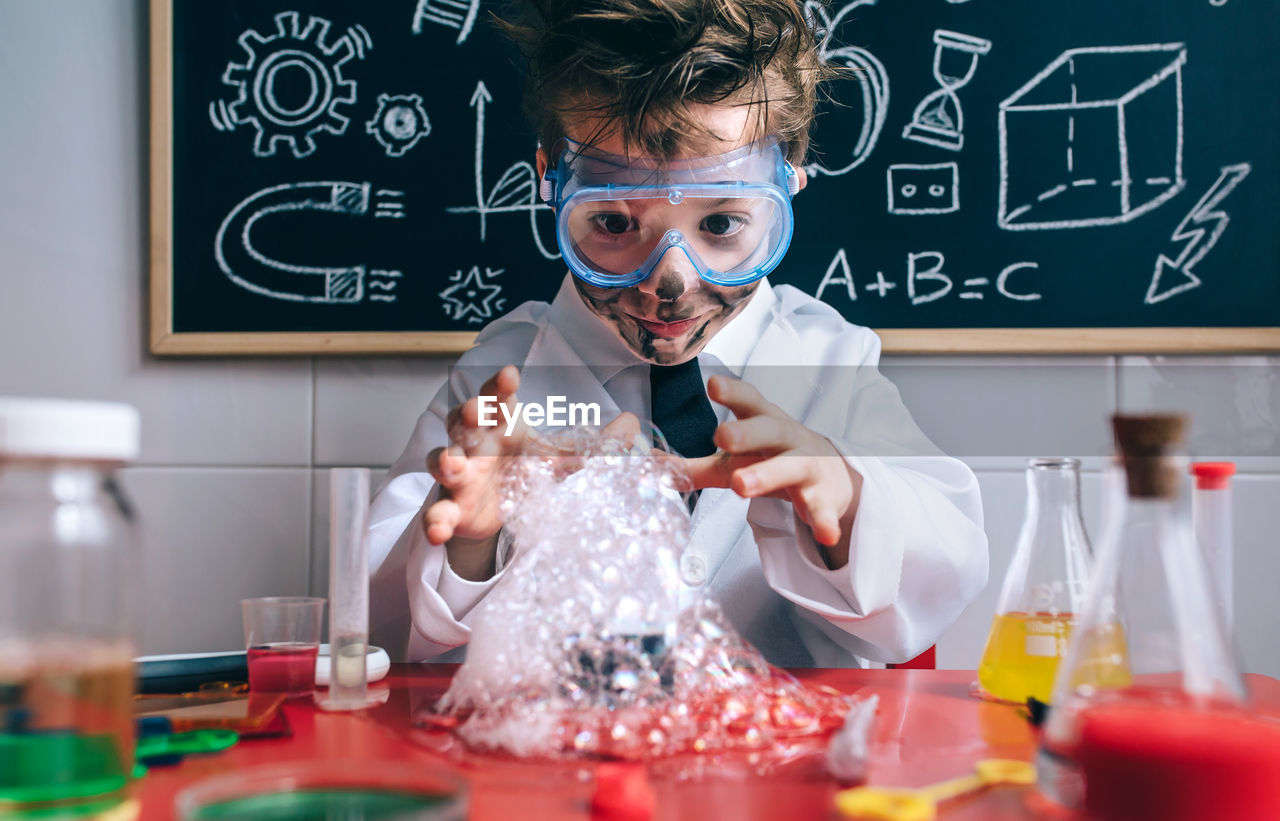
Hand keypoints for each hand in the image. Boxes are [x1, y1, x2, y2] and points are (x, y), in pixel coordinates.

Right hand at [424, 365, 641, 578]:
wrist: (497, 510)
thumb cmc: (525, 469)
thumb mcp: (562, 459)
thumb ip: (597, 447)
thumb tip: (634, 423)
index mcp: (502, 424)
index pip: (497, 397)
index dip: (500, 385)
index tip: (510, 374)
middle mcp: (475, 443)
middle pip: (462, 420)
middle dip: (466, 414)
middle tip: (474, 413)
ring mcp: (459, 475)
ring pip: (442, 460)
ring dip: (444, 461)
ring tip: (453, 466)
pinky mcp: (451, 508)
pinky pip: (437, 512)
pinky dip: (435, 521)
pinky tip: (437, 530)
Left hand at [681, 375, 862, 566]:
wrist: (831, 474)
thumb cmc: (772, 457)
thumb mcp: (735, 459)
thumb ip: (694, 465)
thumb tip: (649, 470)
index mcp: (763, 421)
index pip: (749, 400)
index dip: (732, 391)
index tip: (713, 383)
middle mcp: (787, 437)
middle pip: (768, 429)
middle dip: (745, 432)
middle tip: (720, 436)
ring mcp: (808, 465)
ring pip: (790, 466)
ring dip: (768, 474)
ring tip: (742, 487)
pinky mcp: (824, 496)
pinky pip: (823, 508)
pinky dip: (824, 520)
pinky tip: (825, 534)